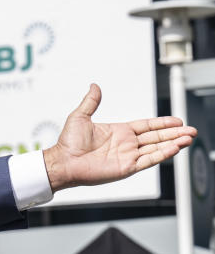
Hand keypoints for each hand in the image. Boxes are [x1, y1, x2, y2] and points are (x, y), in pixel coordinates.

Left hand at [43, 83, 196, 191]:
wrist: (63, 161)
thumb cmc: (68, 142)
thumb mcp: (80, 116)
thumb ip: (91, 102)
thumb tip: (94, 86)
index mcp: (119, 132)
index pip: (147, 126)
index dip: (162, 123)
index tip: (177, 121)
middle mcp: (126, 144)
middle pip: (156, 136)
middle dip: (174, 133)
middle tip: (191, 130)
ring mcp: (128, 156)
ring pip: (156, 148)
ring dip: (173, 143)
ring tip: (188, 138)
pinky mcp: (127, 167)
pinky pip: (149, 160)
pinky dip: (162, 154)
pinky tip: (174, 148)